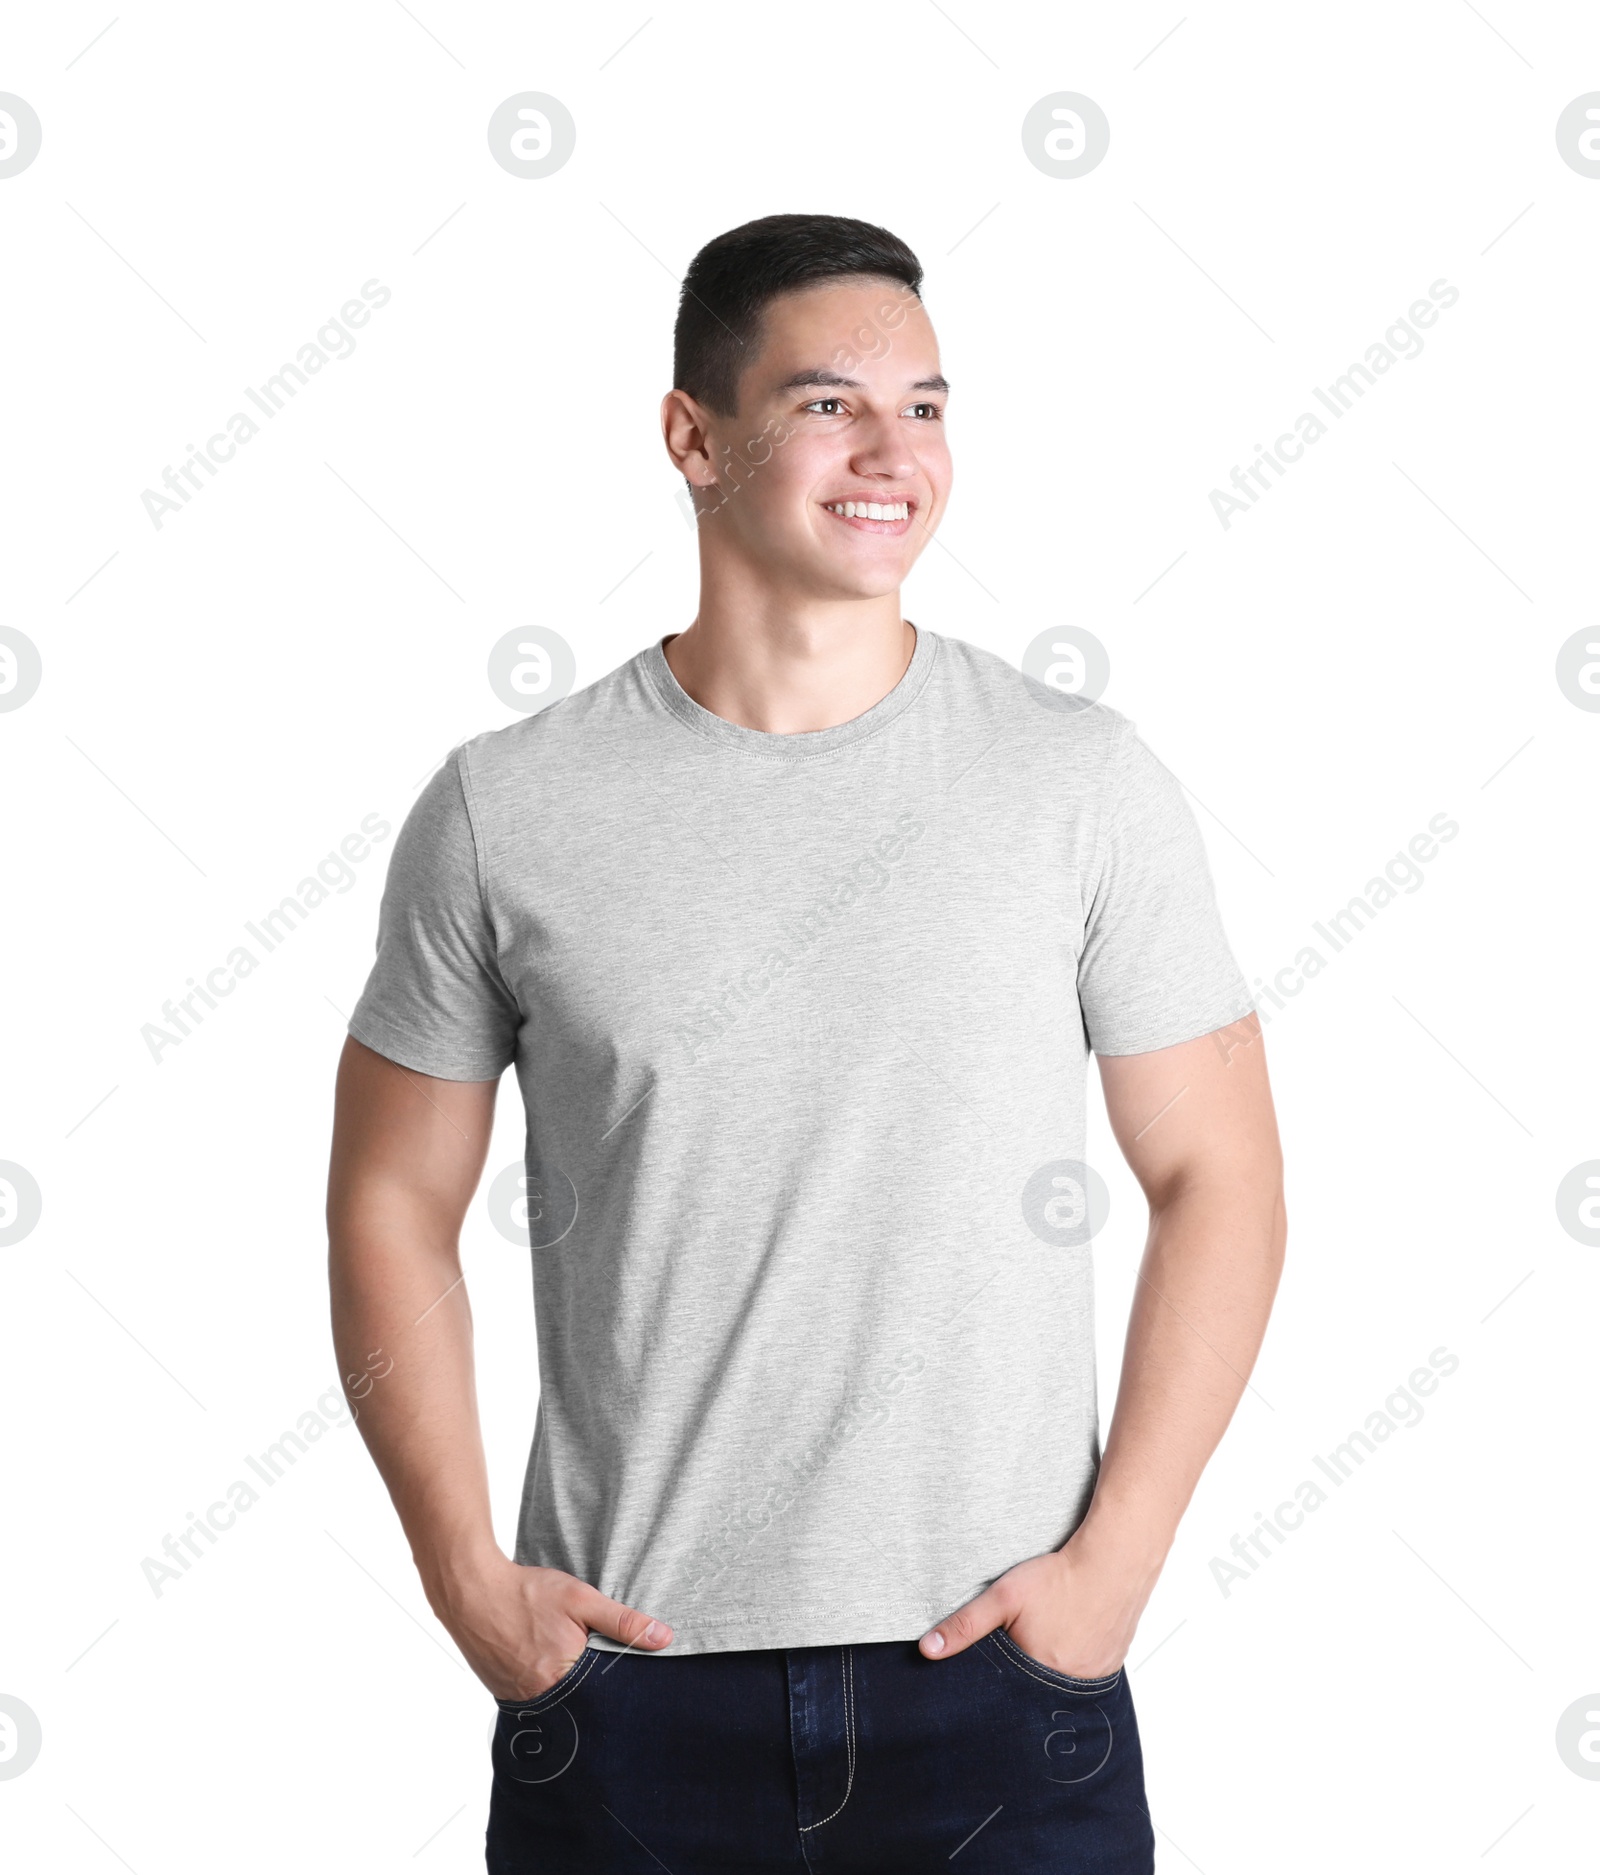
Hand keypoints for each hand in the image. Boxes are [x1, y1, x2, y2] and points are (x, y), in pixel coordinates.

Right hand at [423, 1549, 673, 1699]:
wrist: (471, 1590)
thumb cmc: (527, 1593)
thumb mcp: (581, 1600)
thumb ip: (623, 1621)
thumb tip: (664, 1639)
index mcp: (564, 1678)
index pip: (604, 1697)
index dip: (615, 1687)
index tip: (622, 1680)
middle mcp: (540, 1698)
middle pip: (580, 1703)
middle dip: (591, 1691)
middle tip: (592, 1670)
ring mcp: (517, 1699)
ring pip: (555, 1702)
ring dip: (567, 1690)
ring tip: (566, 1665)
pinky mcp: (502, 1693)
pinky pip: (532, 1698)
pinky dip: (543, 1685)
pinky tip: (542, 1663)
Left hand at [918, 1531, 1160, 1677]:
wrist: (1113, 1559)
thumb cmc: (1058, 1577)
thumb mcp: (1004, 1597)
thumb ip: (965, 1625)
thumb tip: (928, 1650)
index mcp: (1040, 1675)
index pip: (1011, 1693)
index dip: (1002, 1680)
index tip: (1002, 1663)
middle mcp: (1071, 1685)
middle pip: (1038, 1690)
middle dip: (1027, 1675)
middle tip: (1031, 1642)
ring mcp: (1096, 1676)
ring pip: (1064, 1682)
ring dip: (1053, 1668)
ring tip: (1052, 1637)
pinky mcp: (1113, 1664)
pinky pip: (1087, 1673)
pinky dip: (1077, 1660)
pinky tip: (1073, 1636)